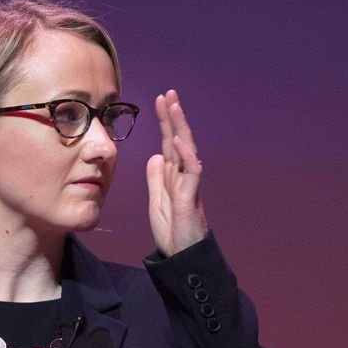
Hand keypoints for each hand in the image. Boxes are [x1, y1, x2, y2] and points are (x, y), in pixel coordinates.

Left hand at [147, 90, 207, 256]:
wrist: (181, 255)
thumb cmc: (172, 230)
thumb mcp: (157, 200)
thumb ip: (156, 179)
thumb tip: (155, 156)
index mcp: (173, 175)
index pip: (169, 142)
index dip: (165, 122)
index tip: (160, 100)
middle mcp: (183, 176)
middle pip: (179, 140)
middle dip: (174, 116)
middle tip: (169, 93)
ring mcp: (189, 185)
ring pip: (187, 150)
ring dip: (181, 127)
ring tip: (175, 106)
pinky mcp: (191, 197)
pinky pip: (191, 172)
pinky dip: (185, 155)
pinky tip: (179, 140)